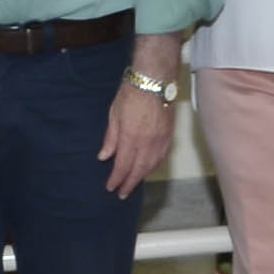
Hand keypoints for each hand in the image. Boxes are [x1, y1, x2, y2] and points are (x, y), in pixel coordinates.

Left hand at [99, 80, 175, 198]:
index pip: (122, 165)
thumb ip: (110, 138)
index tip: (111, 187)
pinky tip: (148, 168)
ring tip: (134, 183)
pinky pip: (161, 157)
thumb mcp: (114, 114)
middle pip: (138, 170)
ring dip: (142, 176)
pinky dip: (154, 166)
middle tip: (122, 194)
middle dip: (129, 183)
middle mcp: (147, 142)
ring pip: (151, 165)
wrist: (154, 80)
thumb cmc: (131, 94)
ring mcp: (160, 140)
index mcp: (130, 137)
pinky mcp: (169, 135)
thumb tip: (104, 157)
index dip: (116, 179)